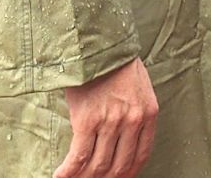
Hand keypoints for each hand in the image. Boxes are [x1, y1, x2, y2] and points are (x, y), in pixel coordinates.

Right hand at [54, 58, 157, 177]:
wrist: (98, 44)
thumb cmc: (116, 65)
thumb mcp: (139, 89)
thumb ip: (136, 114)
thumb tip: (123, 143)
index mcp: (149, 113)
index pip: (141, 156)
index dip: (128, 174)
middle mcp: (133, 120)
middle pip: (119, 165)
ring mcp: (111, 122)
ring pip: (98, 165)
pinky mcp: (87, 121)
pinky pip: (79, 156)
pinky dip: (69, 171)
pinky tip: (61, 176)